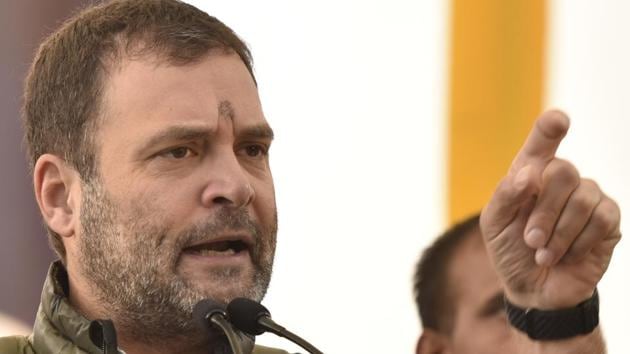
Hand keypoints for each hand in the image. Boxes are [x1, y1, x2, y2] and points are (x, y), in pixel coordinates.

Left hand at [480, 110, 620, 308]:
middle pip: (562, 171)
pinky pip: (601, 220)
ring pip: (582, 199)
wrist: (532, 288)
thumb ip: (505, 196)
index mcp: (529, 173)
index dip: (550, 128)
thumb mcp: (494, 224)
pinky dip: (578, 243)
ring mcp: (587, 197)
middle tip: (530, 239)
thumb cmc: (510, 250)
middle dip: (543, 212)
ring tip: (543, 254)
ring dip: (558, 233)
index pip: (541, 142)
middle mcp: (560, 179)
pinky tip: (566, 256)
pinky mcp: (608, 220)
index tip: (558, 120)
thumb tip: (529, 173)